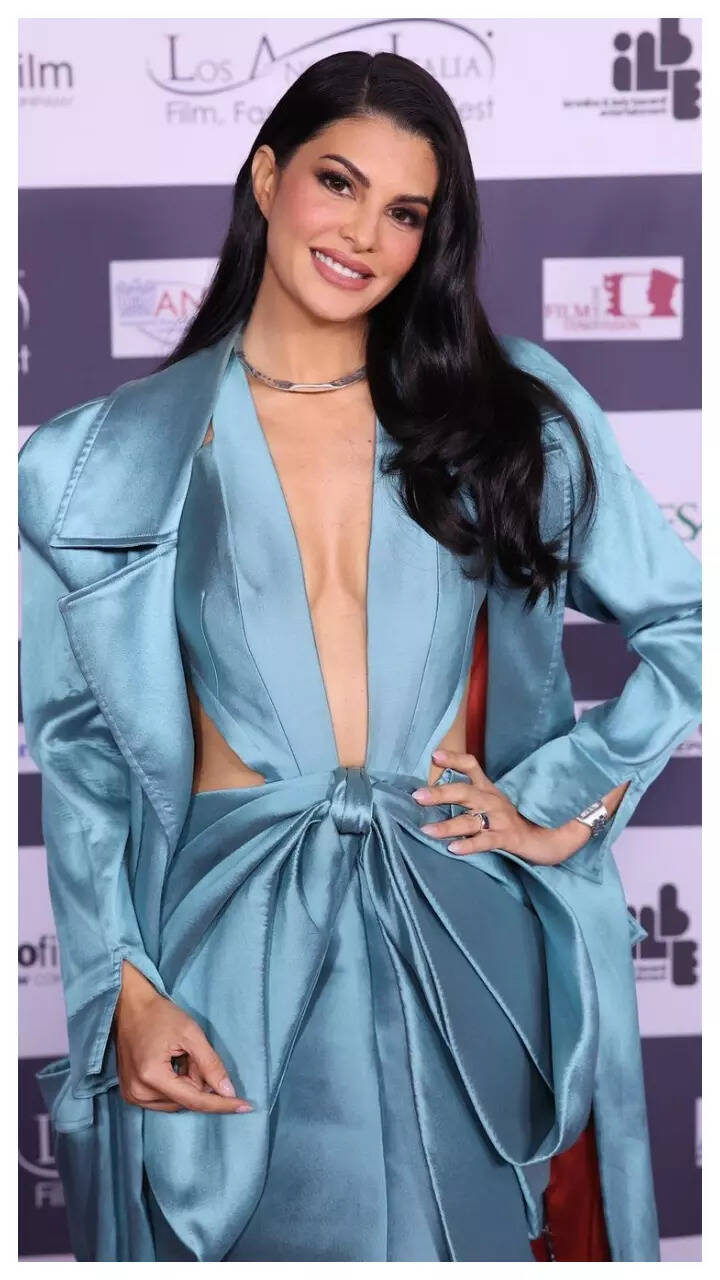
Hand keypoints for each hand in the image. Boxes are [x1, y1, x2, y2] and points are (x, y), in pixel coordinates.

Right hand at [112, 960, 252, 1113]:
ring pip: (177, 1101)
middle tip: (193, 1054)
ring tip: (180, 1056)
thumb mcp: (191, 1034)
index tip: (246, 1107)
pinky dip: (176, 1084)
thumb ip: (210, 1064)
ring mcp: (132, 1096)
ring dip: (187, 1083)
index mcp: (152, 1077)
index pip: (195, 1100)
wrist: (129, 1006)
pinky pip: (164, 1099)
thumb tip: (228, 1092)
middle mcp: (139, 1093)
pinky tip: (172, 1063)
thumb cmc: (160, 1015)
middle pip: (186, 1101)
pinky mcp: (131, 1094)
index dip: (222, 1104)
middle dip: (199, 1081)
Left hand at [411, 749, 592, 864]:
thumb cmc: (520, 820)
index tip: (434, 756)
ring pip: (471, 819)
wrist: (555, 836)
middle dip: (441, 793)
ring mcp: (502, 819)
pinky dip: (470, 845)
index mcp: (490, 790)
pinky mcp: (509, 838)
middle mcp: (494, 800)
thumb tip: (438, 796)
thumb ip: (472, 799)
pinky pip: (486, 841)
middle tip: (417, 796)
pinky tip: (453, 849)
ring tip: (427, 831)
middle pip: (465, 792)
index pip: (471, 766)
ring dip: (448, 825)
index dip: (453, 759)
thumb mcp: (495, 804)